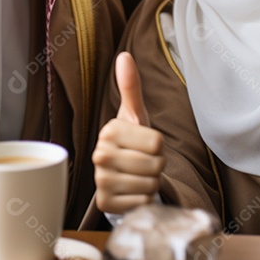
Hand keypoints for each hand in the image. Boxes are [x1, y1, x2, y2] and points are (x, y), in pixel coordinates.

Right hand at [93, 52, 164, 213]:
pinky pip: (142, 202)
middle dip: (156, 166)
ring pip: (150, 185)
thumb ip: (131, 86)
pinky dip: (143, 200)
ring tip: (138, 176)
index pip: (158, 142)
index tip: (144, 144)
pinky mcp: (105, 204)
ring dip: (151, 183)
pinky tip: (132, 192)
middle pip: (155, 164)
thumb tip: (124, 56)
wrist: (120, 174)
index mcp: (109, 130)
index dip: (159, 145)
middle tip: (143, 162)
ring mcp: (100, 181)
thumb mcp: (135, 114)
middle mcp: (100, 155)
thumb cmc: (132, 141)